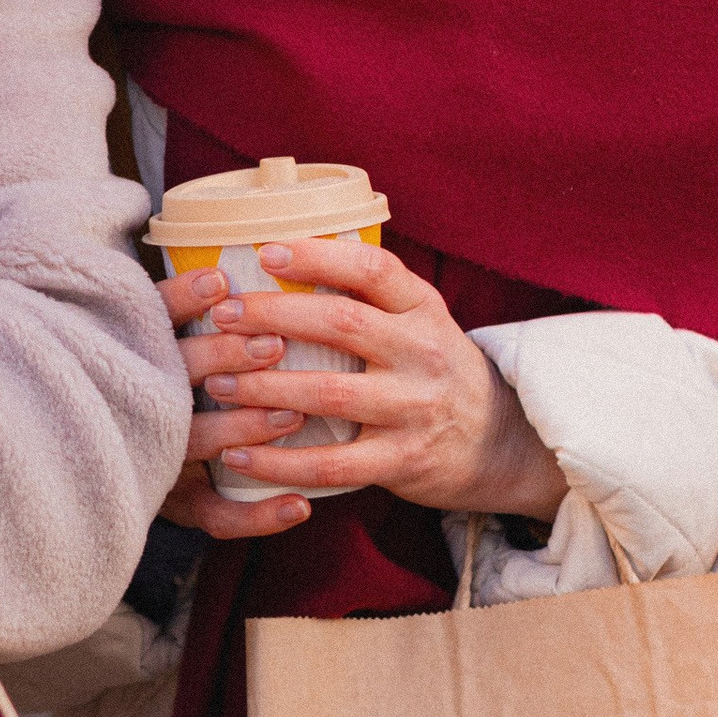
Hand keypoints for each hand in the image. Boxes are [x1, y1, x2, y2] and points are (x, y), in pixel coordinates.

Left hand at [159, 233, 563, 545]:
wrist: (500, 443)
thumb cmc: (437, 371)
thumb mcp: (422, 321)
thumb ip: (373, 296)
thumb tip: (286, 257)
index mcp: (424, 309)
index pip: (373, 270)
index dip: (319, 257)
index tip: (267, 252)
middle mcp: (423, 353)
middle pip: (341, 323)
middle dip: (273, 315)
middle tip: (222, 315)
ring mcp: (414, 409)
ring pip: (329, 394)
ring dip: (264, 388)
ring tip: (217, 382)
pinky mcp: (403, 460)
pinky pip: (331, 464)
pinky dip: (279, 461)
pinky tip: (239, 455)